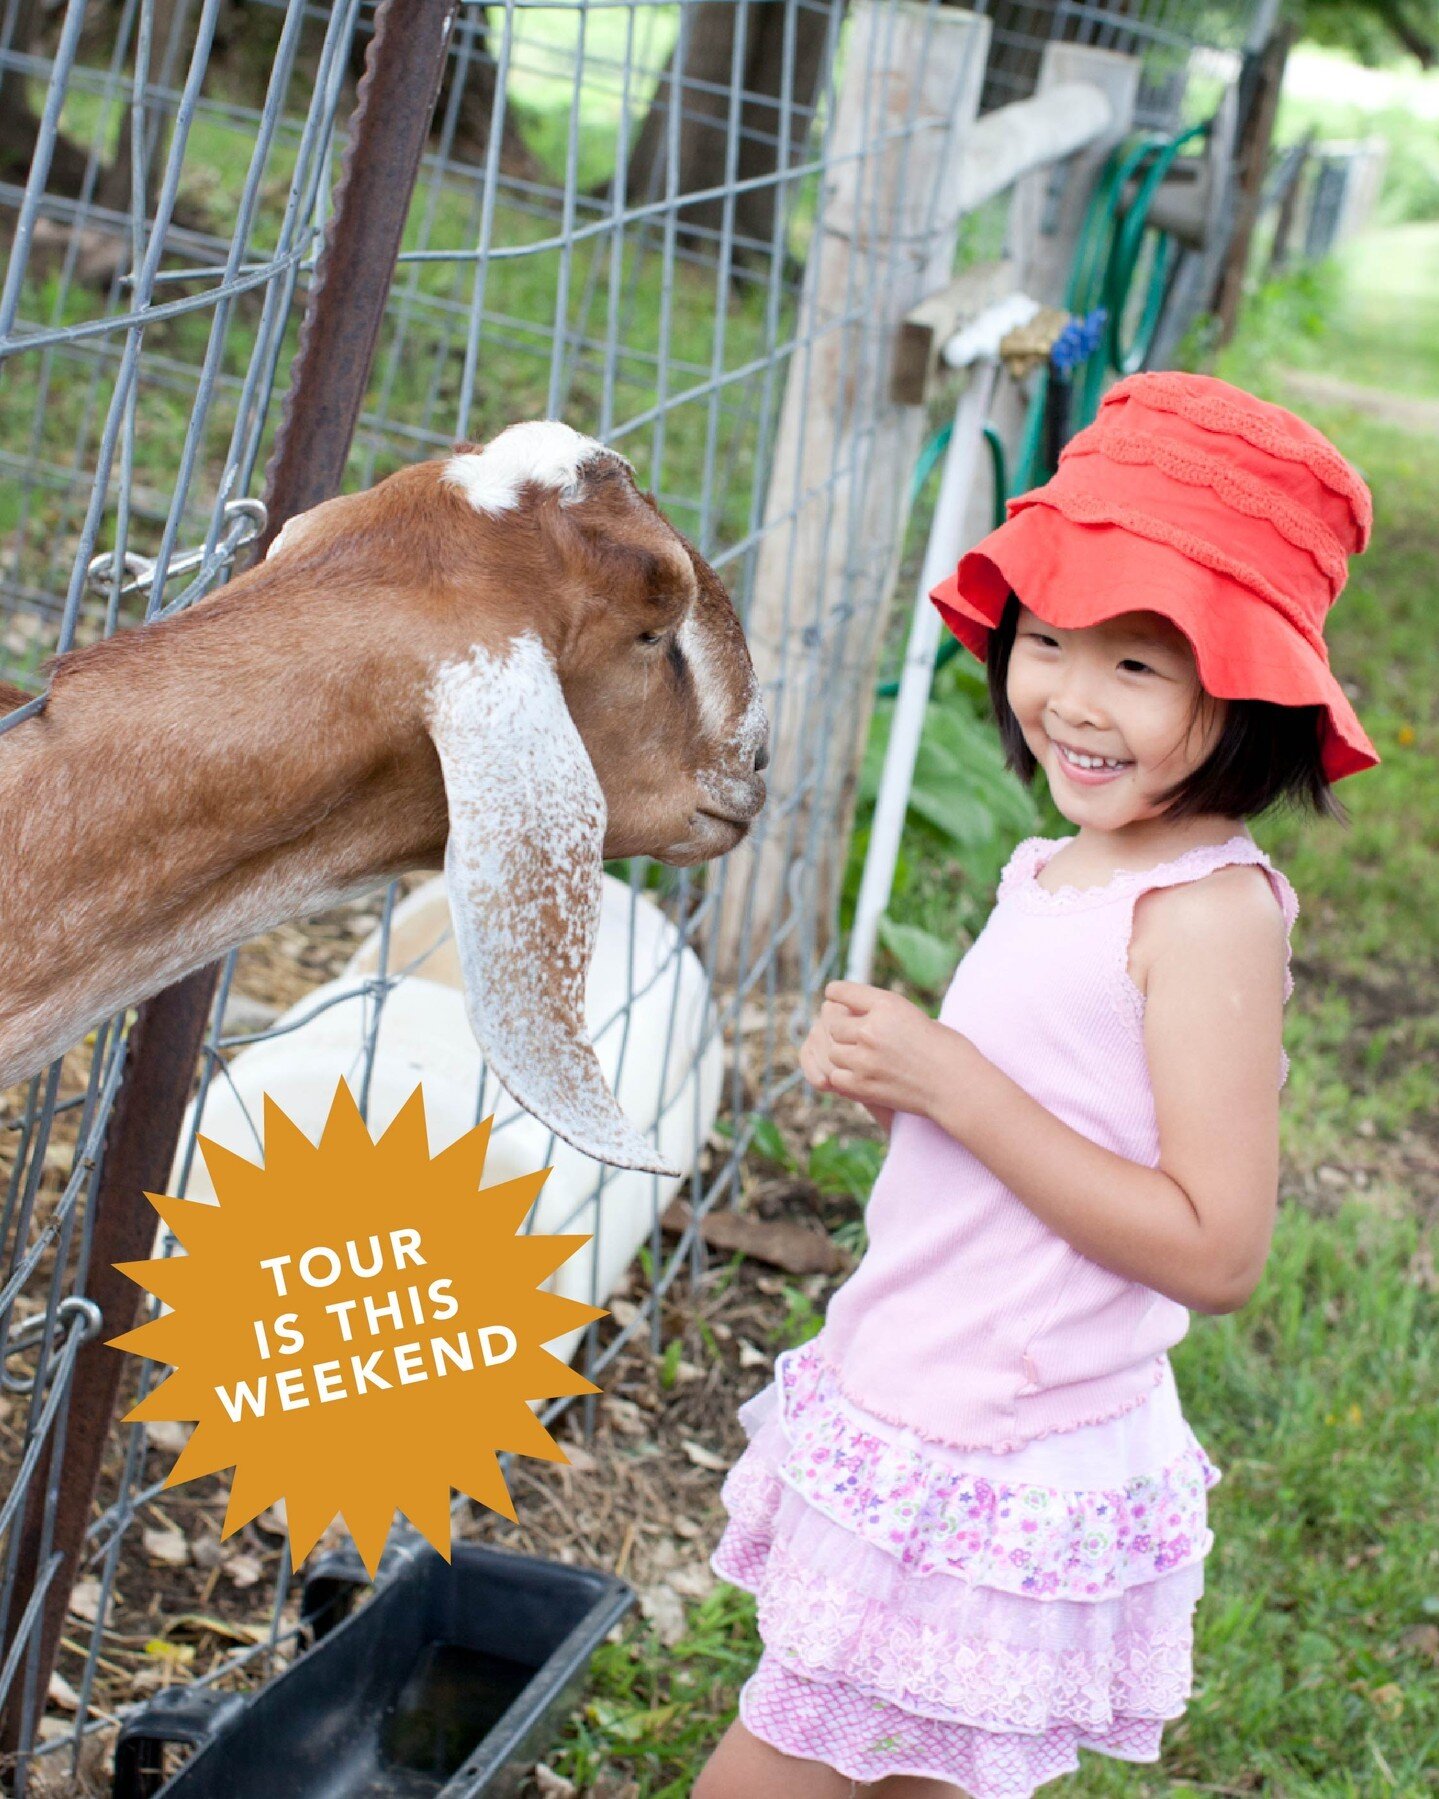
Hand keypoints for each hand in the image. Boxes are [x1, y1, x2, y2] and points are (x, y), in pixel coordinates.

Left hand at [799, 979, 953, 1125]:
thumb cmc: (947, 1050)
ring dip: (843, 1054)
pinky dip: (844, 1077)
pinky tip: (860, 1077)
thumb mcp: (916, 1017)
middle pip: (834, 1024)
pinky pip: (836, 1077)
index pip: (844, 991)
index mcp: (887, 1004)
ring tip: (862, 1059)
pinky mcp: (862, 1086)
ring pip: (832, 1051)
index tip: (833, 996)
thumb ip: (885, 1015)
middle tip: (854, 1037)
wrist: (959, 1086)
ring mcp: (864, 1059)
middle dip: (843, 1029)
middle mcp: (871, 1029)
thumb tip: (855, 1016)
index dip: (837, 993)